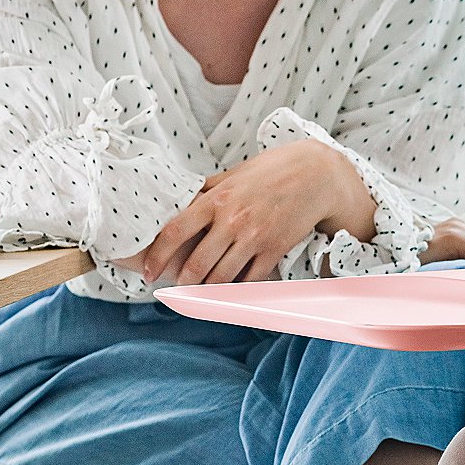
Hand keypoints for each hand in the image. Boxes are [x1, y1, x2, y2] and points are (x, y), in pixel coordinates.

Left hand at [131, 141, 376, 286]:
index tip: (150, 271)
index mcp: (216, 199)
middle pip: (197, 264)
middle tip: (177, 288)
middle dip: (182, 282)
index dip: (158, 256)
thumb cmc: (271, 171)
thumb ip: (207, 191)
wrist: (314, 175)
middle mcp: (232, 221)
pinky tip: (229, 291)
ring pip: (222, 277)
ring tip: (199, 293)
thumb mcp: (233, 175)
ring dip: (207, 290)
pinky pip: (250, 279)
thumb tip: (180, 201)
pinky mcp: (274, 250)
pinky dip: (237, 289)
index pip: (175, 232)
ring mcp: (255, 238)